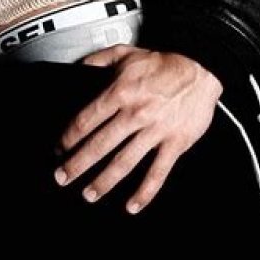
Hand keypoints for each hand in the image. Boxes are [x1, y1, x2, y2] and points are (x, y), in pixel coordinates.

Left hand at [54, 46, 222, 214]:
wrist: (199, 68)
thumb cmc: (162, 63)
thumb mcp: (125, 53)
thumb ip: (98, 60)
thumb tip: (78, 68)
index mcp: (121, 92)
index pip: (86, 120)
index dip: (69, 137)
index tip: (59, 148)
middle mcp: (135, 114)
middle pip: (99, 145)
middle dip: (77, 164)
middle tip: (62, 177)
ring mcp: (155, 131)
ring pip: (124, 163)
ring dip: (104, 182)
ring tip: (89, 194)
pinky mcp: (174, 143)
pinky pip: (157, 173)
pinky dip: (144, 193)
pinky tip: (132, 206)